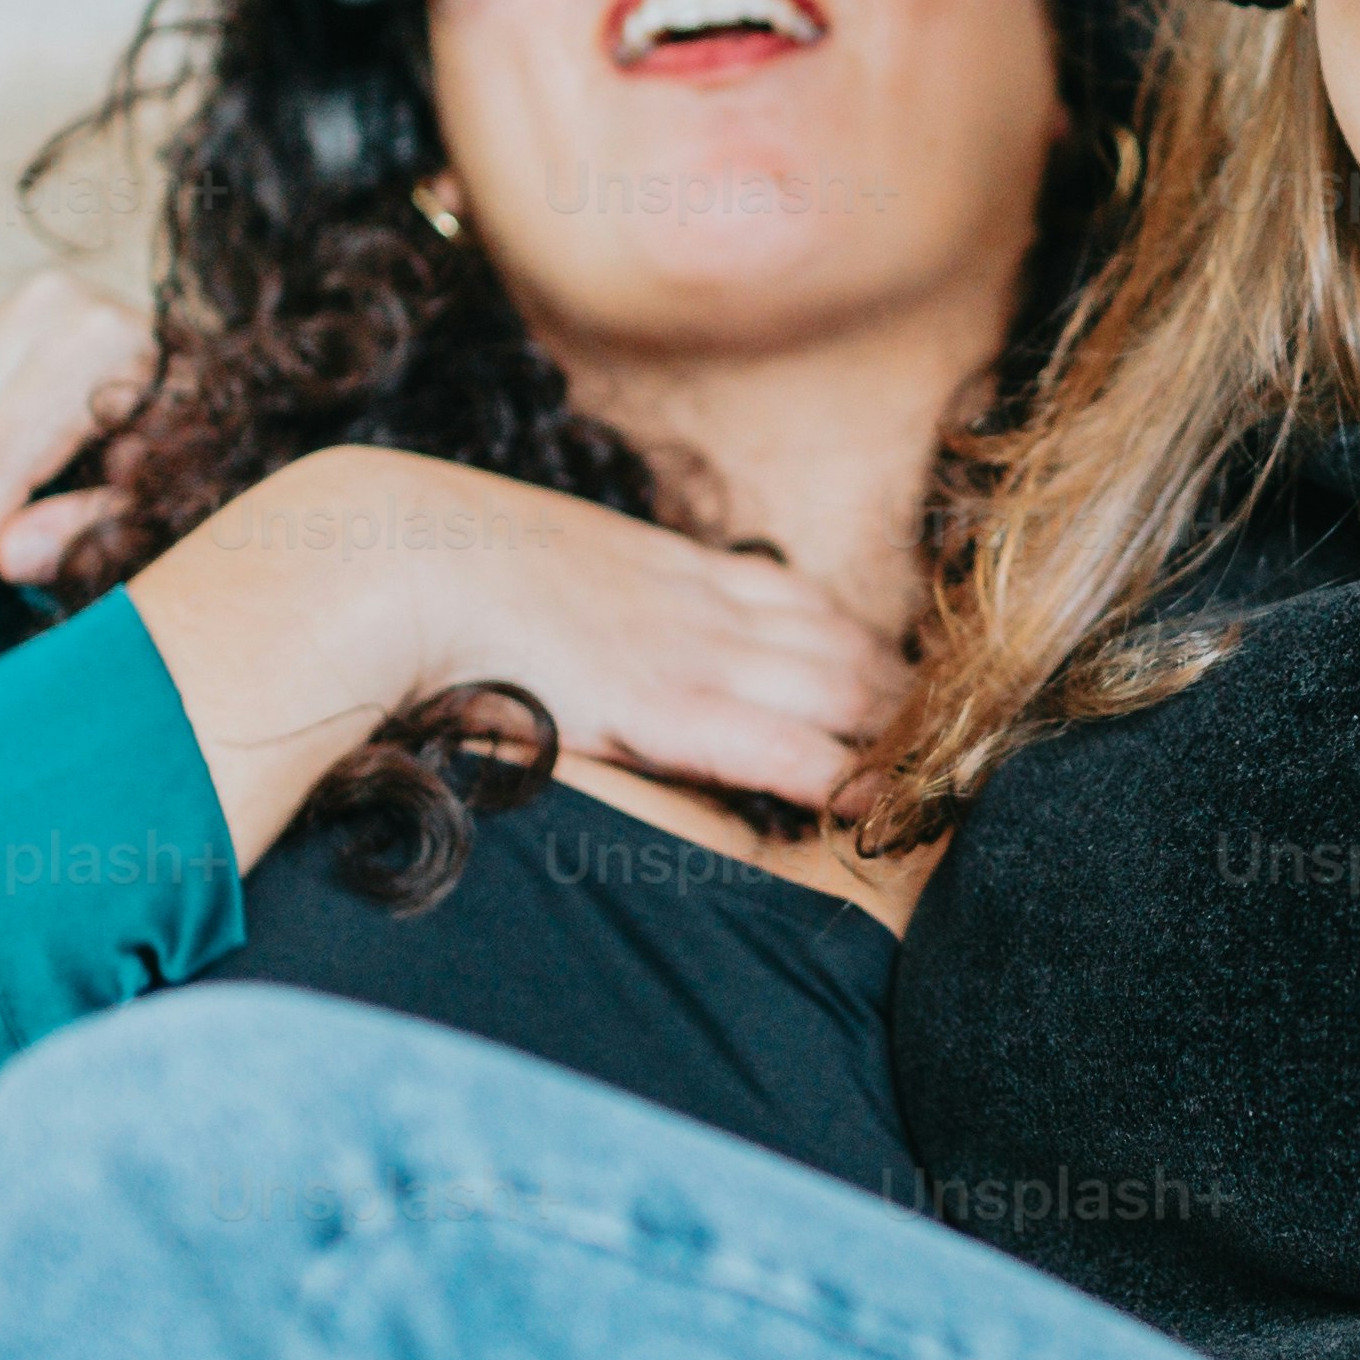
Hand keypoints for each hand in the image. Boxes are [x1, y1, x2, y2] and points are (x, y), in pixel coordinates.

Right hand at [128, 445, 897, 856]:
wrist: (390, 555)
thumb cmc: (432, 566)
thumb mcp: (527, 562)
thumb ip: (576, 599)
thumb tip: (569, 641)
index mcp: (668, 566)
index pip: (802, 602)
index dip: (864, 646)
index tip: (907, 684)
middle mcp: (701, 603)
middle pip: (847, 645)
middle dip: (912, 697)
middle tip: (969, 745)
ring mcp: (691, 652)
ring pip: (839, 692)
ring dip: (898, 738)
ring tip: (947, 784)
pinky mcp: (667, 706)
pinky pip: (784, 745)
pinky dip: (843, 774)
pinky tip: (883, 805)